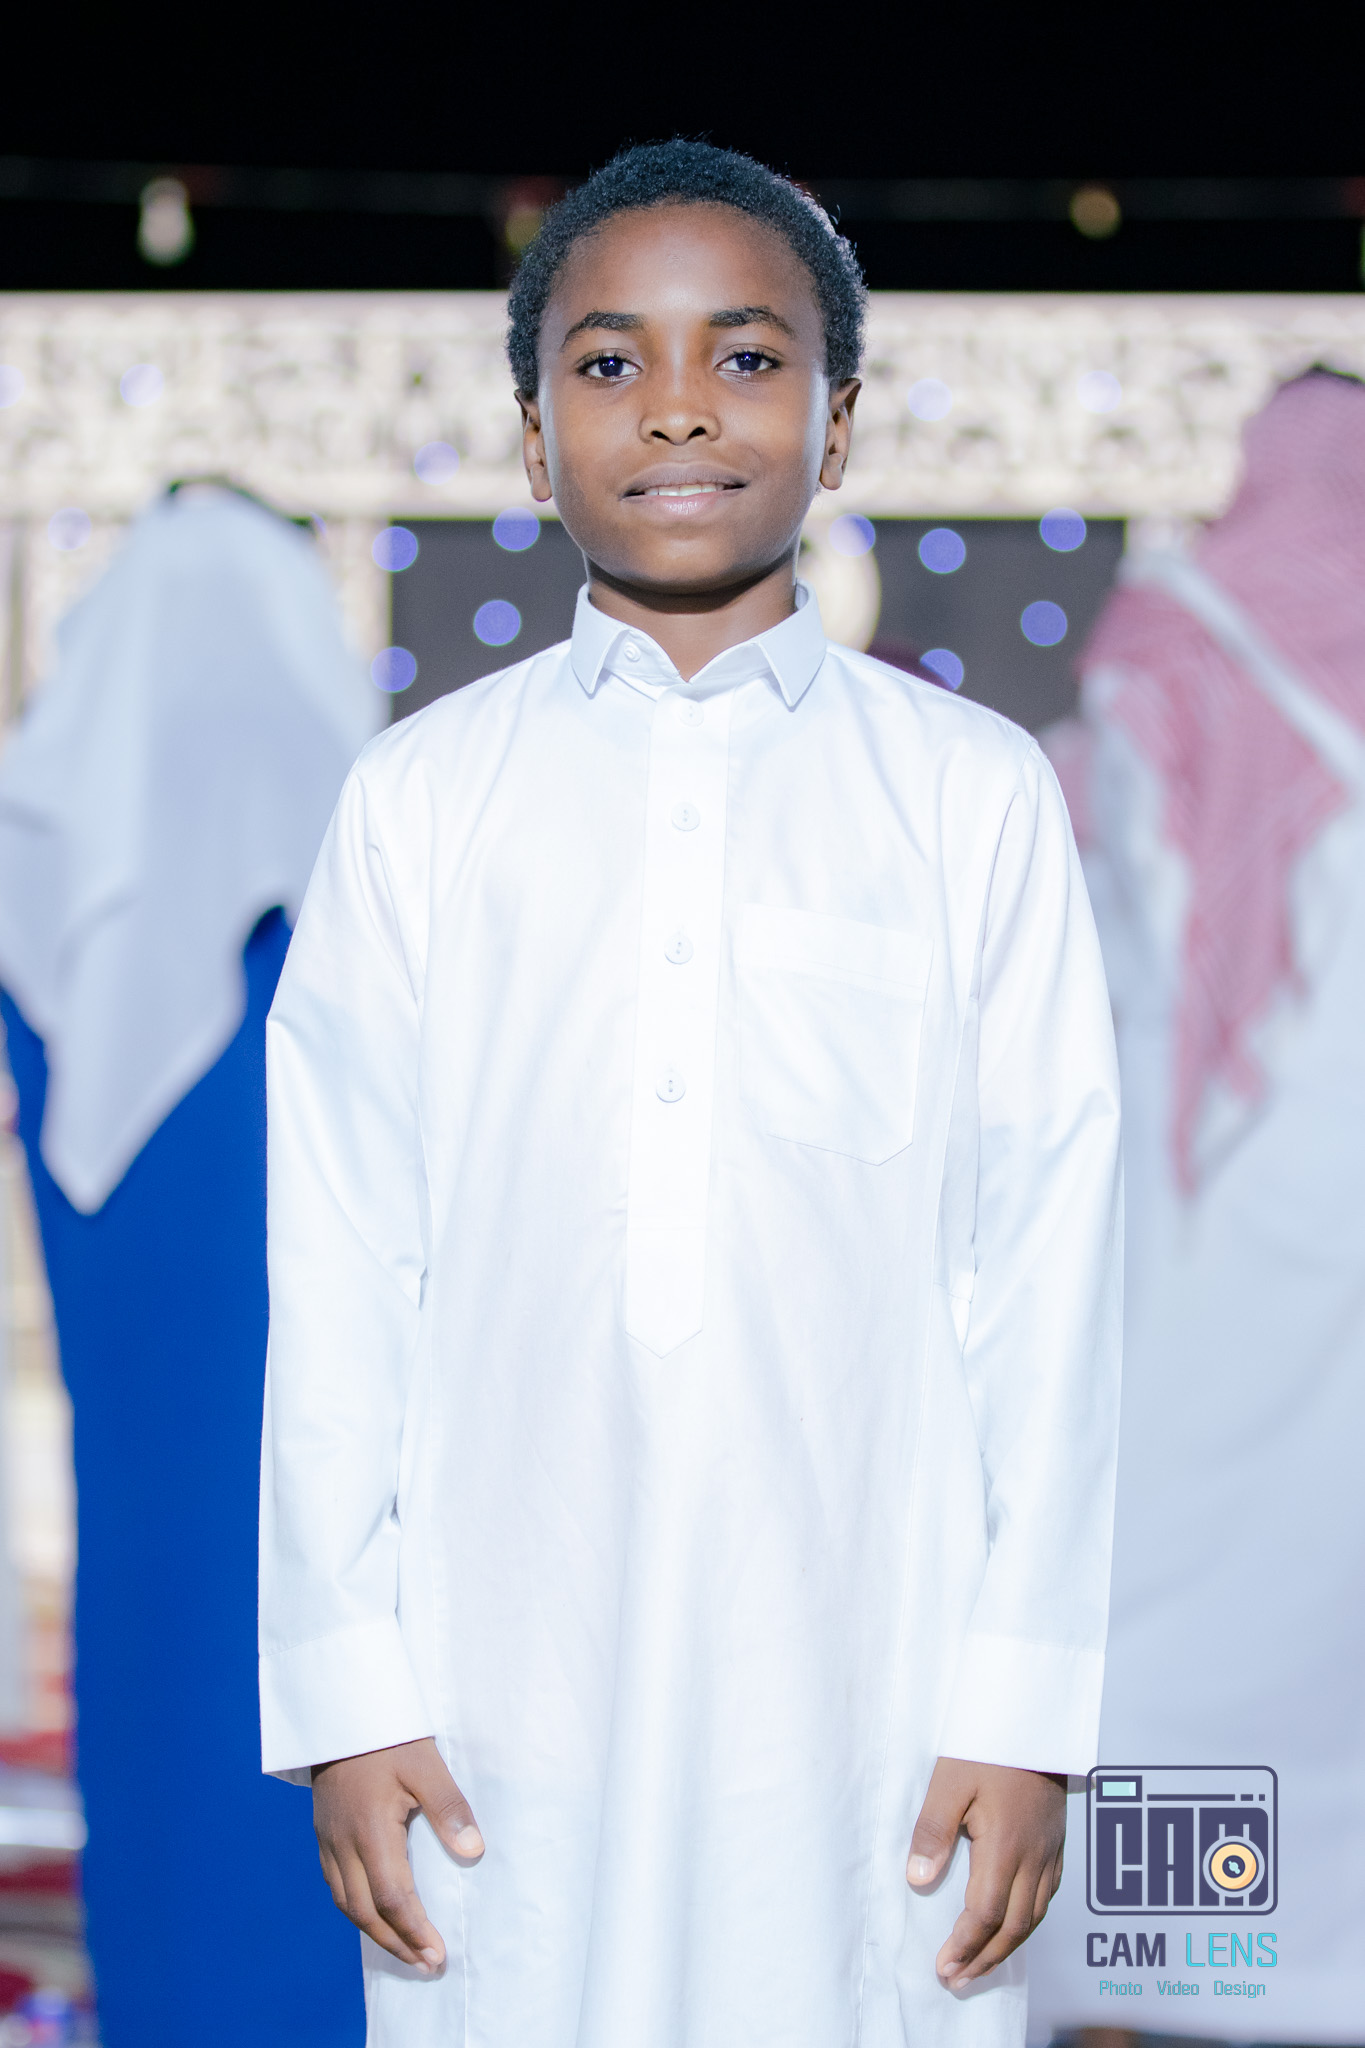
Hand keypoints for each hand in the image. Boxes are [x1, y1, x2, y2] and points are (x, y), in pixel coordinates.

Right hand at [312, 1737, 483, 1972]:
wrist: (340, 1709)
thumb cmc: (388, 1736)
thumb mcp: (426, 1763)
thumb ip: (448, 1808)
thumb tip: (473, 1852)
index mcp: (370, 1830)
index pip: (393, 1897)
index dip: (414, 1930)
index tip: (437, 1954)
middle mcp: (343, 1842)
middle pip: (365, 1911)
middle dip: (396, 1943)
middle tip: (425, 1965)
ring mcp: (328, 1839)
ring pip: (346, 1902)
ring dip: (374, 1932)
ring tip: (404, 1950)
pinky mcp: (322, 1832)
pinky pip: (335, 1884)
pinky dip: (356, 1908)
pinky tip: (374, 1913)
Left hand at [906, 1756, 1065, 1988]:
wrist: (1035, 1720)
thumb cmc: (988, 1746)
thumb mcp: (949, 1781)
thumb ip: (933, 1831)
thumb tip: (919, 1881)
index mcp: (1006, 1845)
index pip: (986, 1913)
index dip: (965, 1945)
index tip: (944, 1967)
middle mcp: (1033, 1856)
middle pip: (1014, 1926)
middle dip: (985, 1958)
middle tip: (957, 1980)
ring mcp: (1049, 1851)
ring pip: (1035, 1916)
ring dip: (1008, 1947)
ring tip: (980, 1965)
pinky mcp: (1057, 1843)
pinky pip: (1047, 1896)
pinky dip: (1028, 1921)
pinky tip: (1013, 1926)